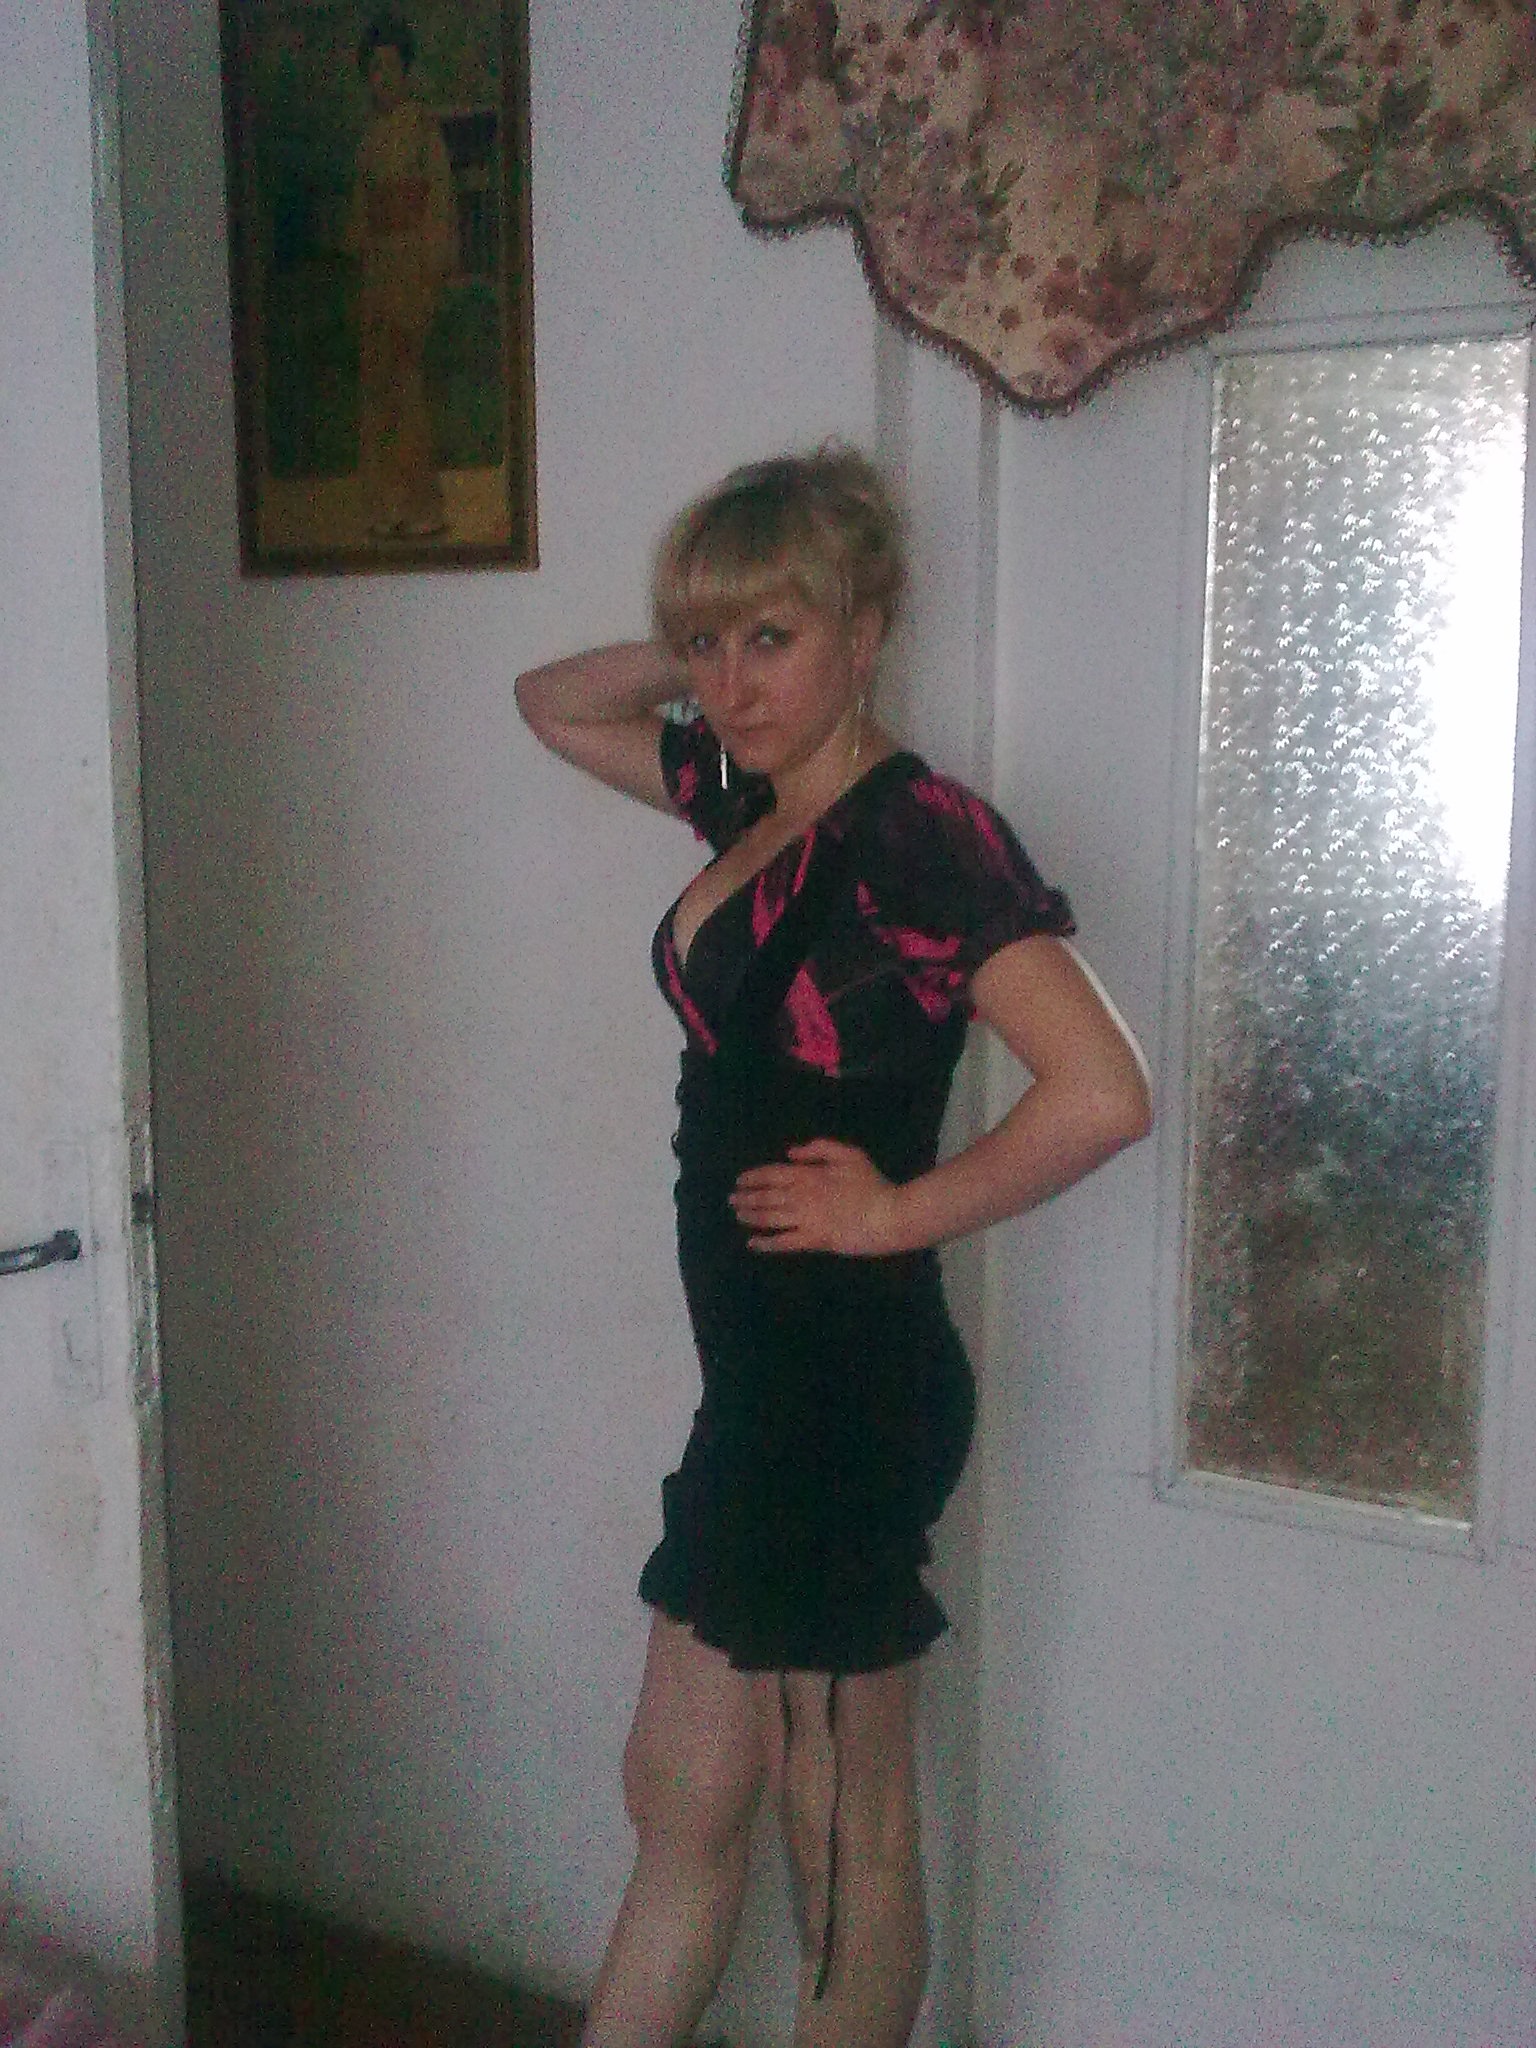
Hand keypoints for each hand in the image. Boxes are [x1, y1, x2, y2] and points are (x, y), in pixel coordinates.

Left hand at [729, 1139, 903, 1255]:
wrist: (888, 1215)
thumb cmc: (873, 1184)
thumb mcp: (850, 1154)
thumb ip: (819, 1148)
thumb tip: (791, 1154)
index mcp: (809, 1175)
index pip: (772, 1174)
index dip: (753, 1177)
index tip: (740, 1180)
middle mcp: (802, 1197)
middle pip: (767, 1196)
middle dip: (747, 1197)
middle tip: (731, 1199)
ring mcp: (806, 1220)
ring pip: (770, 1218)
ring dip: (751, 1216)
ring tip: (738, 1215)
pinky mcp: (814, 1241)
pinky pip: (784, 1242)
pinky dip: (766, 1243)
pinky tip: (752, 1243)